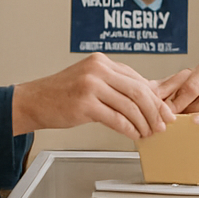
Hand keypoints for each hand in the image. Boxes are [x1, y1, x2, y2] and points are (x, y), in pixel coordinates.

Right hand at [11, 53, 172, 139]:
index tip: (164, 111)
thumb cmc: (62, 94)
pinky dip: (129, 129)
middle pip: (138, 91)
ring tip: (148, 133)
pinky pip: (115, 118)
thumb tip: (146, 100)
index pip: (137, 79)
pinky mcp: (84, 104)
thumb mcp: (90, 81)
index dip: (155, 98)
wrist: (34, 101)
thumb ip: (115, 86)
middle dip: (154, 110)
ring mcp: (90, 86)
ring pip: (129, 106)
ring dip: (143, 123)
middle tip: (163, 124)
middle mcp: (97, 70)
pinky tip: (134, 135)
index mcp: (102, 62)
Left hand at [155, 59, 198, 153]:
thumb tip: (145, 90)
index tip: (151, 103)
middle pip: (189, 88)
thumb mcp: (183, 93)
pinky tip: (195, 121)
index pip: (179, 79)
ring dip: (186, 117)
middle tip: (162, 116)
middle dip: (174, 104)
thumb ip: (166, 90)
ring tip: (180, 124)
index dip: (163, 93)